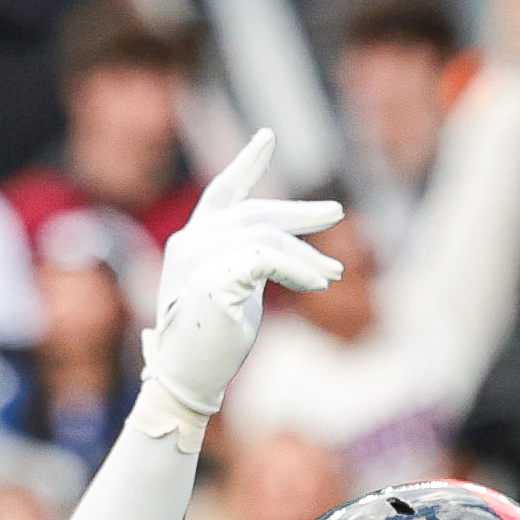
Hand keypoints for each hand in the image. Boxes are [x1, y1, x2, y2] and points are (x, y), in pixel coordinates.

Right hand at [141, 129, 343, 426]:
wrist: (184, 382)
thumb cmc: (208, 349)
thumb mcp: (234, 294)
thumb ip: (250, 264)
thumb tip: (286, 252)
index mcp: (190, 244)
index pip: (221, 192)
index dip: (246, 163)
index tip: (267, 136)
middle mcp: (191, 243)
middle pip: (256, 212)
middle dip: (299, 213)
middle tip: (335, 214)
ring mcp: (199, 258)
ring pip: (266, 235)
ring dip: (305, 254)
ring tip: (331, 276)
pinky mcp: (214, 276)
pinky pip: (269, 258)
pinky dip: (299, 268)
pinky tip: (319, 283)